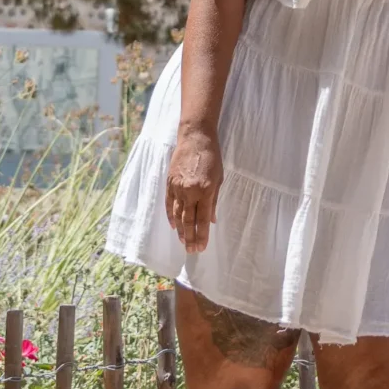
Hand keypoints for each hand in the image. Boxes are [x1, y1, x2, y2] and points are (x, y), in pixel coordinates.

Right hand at [165, 124, 221, 255]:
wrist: (195, 138)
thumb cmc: (212, 157)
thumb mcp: (219, 178)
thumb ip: (214, 201)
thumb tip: (211, 220)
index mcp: (205, 191)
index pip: (202, 219)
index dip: (202, 235)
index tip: (201, 247)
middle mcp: (190, 191)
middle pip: (188, 221)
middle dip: (190, 238)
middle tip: (191, 251)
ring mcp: (178, 187)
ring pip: (177, 215)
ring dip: (180, 230)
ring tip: (183, 242)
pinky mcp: (170, 183)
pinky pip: (169, 204)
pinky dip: (171, 216)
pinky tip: (174, 226)